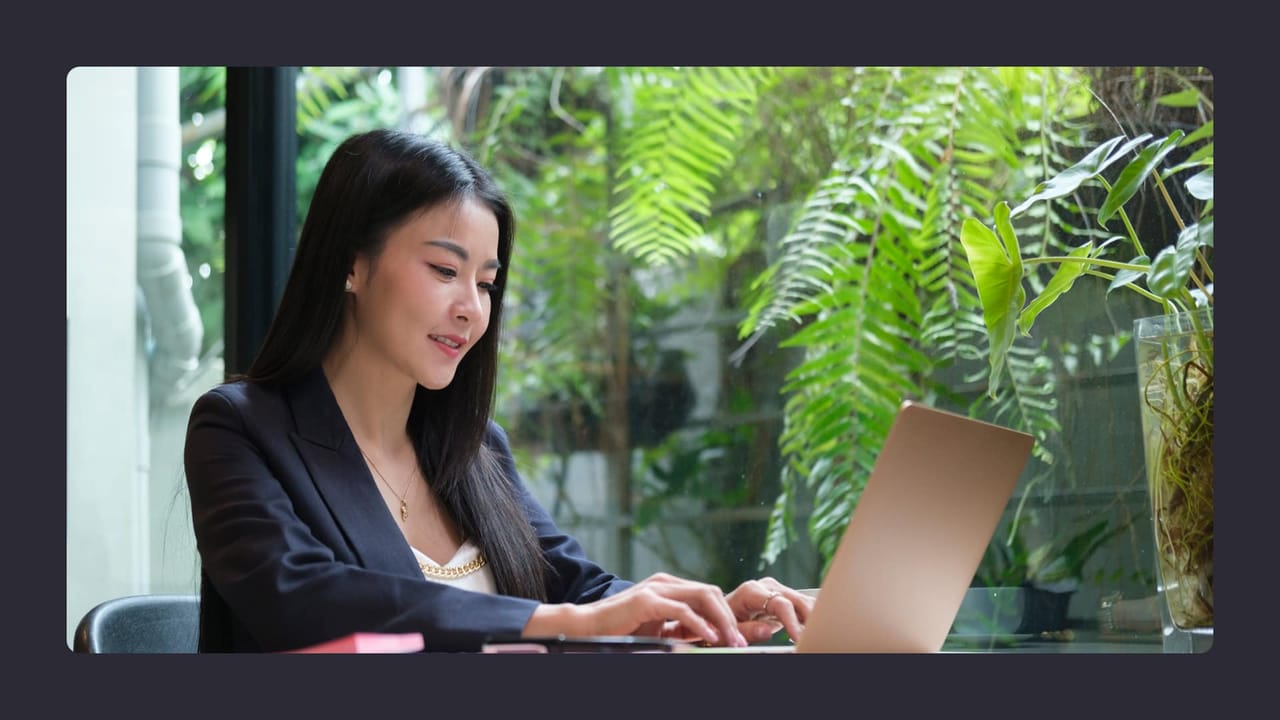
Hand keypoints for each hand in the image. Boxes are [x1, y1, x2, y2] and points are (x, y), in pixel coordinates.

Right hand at [524, 572, 748, 646]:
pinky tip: (709, 637)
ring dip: (721, 620)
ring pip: (702, 596)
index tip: (741, 636)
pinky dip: (699, 624)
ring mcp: (656, 588)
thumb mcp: (660, 629)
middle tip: (742, 640)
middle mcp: (665, 583)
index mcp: (670, 587)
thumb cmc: (622, 629)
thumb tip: (711, 637)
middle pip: (710, 592)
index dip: (727, 614)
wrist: (588, 627)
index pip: (708, 594)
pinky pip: (681, 610)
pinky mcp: (646, 600)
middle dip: (730, 617)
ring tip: (731, 641)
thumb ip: (682, 628)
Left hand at [724, 577, 814, 643]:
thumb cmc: (723, 622)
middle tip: (817, 635)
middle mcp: (766, 586)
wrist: (721, 612)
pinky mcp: (783, 597)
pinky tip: (816, 627)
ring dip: (814, 616)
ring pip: (803, 600)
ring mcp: (777, 590)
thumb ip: (748, 630)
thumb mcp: (730, 629)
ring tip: (819, 632)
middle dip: (810, 617)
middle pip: (797, 599)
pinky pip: (802, 604)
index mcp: (751, 591)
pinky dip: (811, 615)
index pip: (780, 604)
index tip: (800, 637)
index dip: (792, 621)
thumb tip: (767, 631)